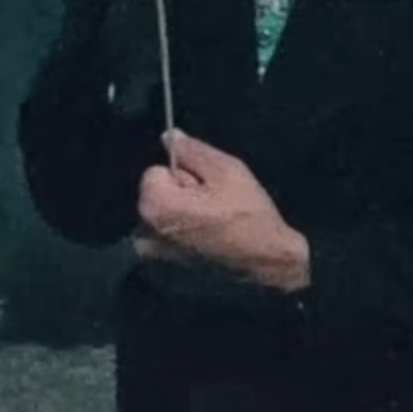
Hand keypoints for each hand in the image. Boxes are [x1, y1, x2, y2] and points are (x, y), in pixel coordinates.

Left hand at [134, 130, 310, 292]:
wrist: (268, 270)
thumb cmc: (250, 218)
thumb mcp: (229, 172)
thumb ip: (194, 151)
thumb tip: (169, 136)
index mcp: (154, 206)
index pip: (155, 172)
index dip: (184, 176)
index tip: (208, 191)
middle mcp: (144, 234)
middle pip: (156, 198)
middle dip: (180, 197)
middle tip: (214, 210)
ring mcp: (152, 260)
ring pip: (162, 221)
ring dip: (182, 220)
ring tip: (214, 228)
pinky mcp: (164, 275)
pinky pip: (168, 244)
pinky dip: (184, 242)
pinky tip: (209, 246)